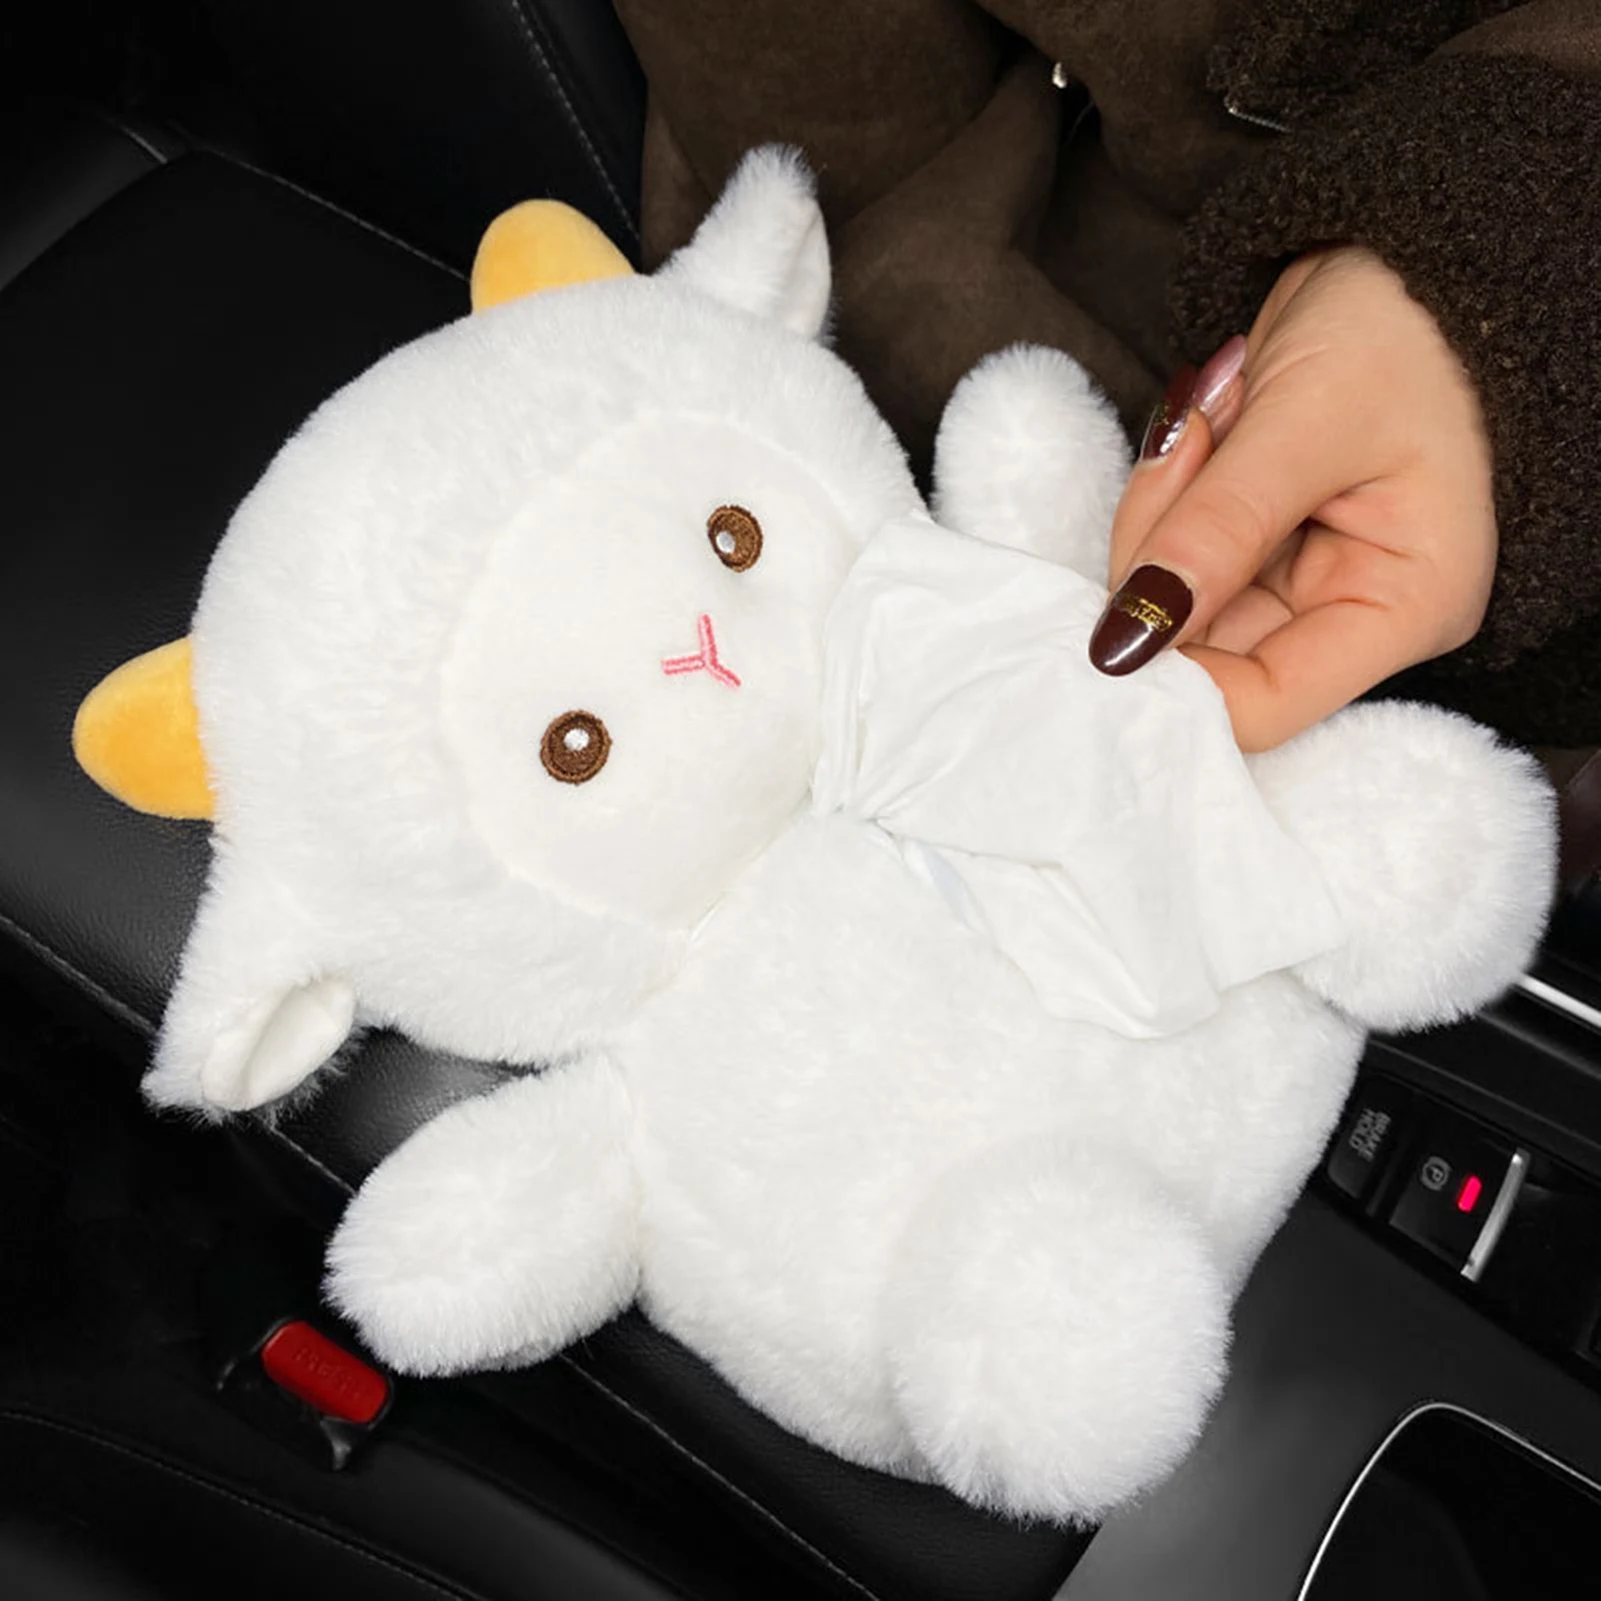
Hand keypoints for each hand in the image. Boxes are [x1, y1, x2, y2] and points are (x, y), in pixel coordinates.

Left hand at [1090, 247, 1496, 750]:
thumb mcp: (1308, 422)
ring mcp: (1297, 576)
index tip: (1112, 620)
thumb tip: (1126, 642)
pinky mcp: (1254, 541)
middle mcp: (1349, 608)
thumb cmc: (1406, 326)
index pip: (1266, 704)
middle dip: (1161, 559)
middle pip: (1202, 650)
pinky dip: (1164, 491)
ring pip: (1171, 597)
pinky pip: (1170, 549)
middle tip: (1187, 449)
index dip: (1175, 679)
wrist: (1406, 252)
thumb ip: (1214, 533)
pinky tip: (1204, 426)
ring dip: (1159, 510)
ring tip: (1211, 418)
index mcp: (1402, 605)